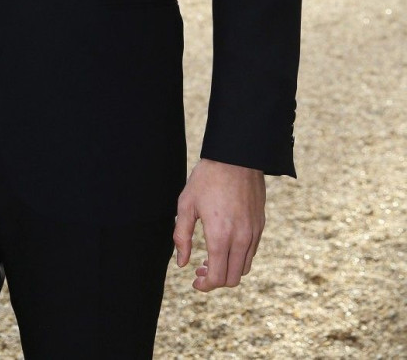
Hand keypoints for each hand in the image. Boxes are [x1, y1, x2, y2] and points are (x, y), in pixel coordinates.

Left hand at [173, 158, 265, 290]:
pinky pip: (252, 252)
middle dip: (215, 281)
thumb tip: (182, 263)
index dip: (204, 285)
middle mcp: (240, 239)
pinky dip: (239, 258)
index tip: (195, 281)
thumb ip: (182, 236)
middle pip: (232, 279)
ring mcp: (253, 232)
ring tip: (211, 259)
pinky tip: (225, 246)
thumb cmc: (207, 178)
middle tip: (200, 271)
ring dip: (229, 271)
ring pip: (244, 268)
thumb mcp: (186, 204)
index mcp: (220, 236)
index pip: (217, 278)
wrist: (236, 156)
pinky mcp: (260, 225)